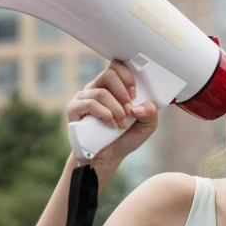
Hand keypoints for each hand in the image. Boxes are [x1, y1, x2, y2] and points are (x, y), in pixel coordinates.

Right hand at [66, 60, 157, 175]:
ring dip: (116, 109)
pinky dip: (104, 113)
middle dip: (122, 92)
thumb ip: (150, 114)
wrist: (106, 157)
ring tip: (121, 124)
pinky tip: (110, 124)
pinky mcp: (74, 109)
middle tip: (129, 109)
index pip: (117, 67)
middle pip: (108, 74)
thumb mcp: (146, 126)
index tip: (135, 93)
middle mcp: (97, 88)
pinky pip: (89, 103)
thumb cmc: (124, 138)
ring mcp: (84, 98)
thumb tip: (144, 106)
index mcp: (113, 87)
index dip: (127, 76)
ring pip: (101, 92)